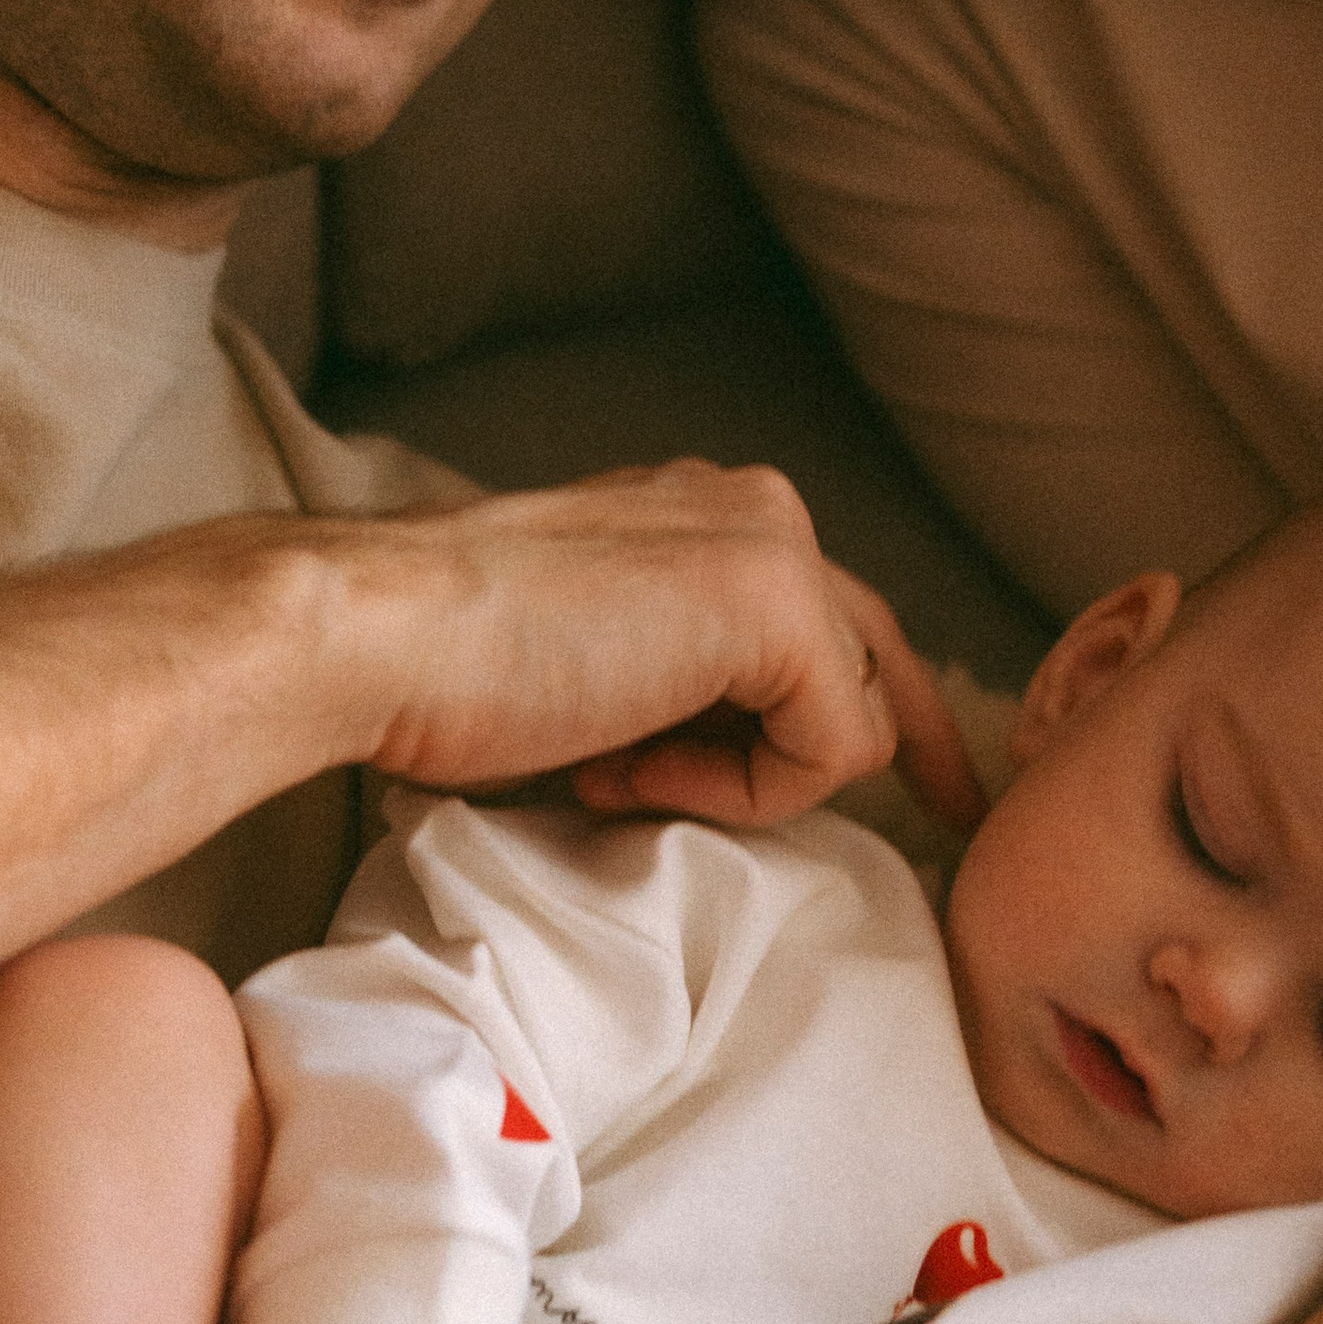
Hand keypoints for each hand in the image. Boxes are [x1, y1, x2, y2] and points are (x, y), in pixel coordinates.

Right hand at [357, 462, 981, 828]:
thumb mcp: (592, 671)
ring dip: (743, 781)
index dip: (878, 703)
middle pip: (873, 654)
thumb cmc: (442, 673)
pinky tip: (626, 771)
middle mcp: (752, 505)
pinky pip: (832, 750)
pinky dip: (745, 793)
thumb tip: (734, 752)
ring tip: (613, 775)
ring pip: (847, 715)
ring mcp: (771, 543)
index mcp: (703, 513)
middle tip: (951, 817)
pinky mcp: (776, 601)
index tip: (932, 784)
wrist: (372, 637)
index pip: (834, 615)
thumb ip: (675, 683)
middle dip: (905, 743)